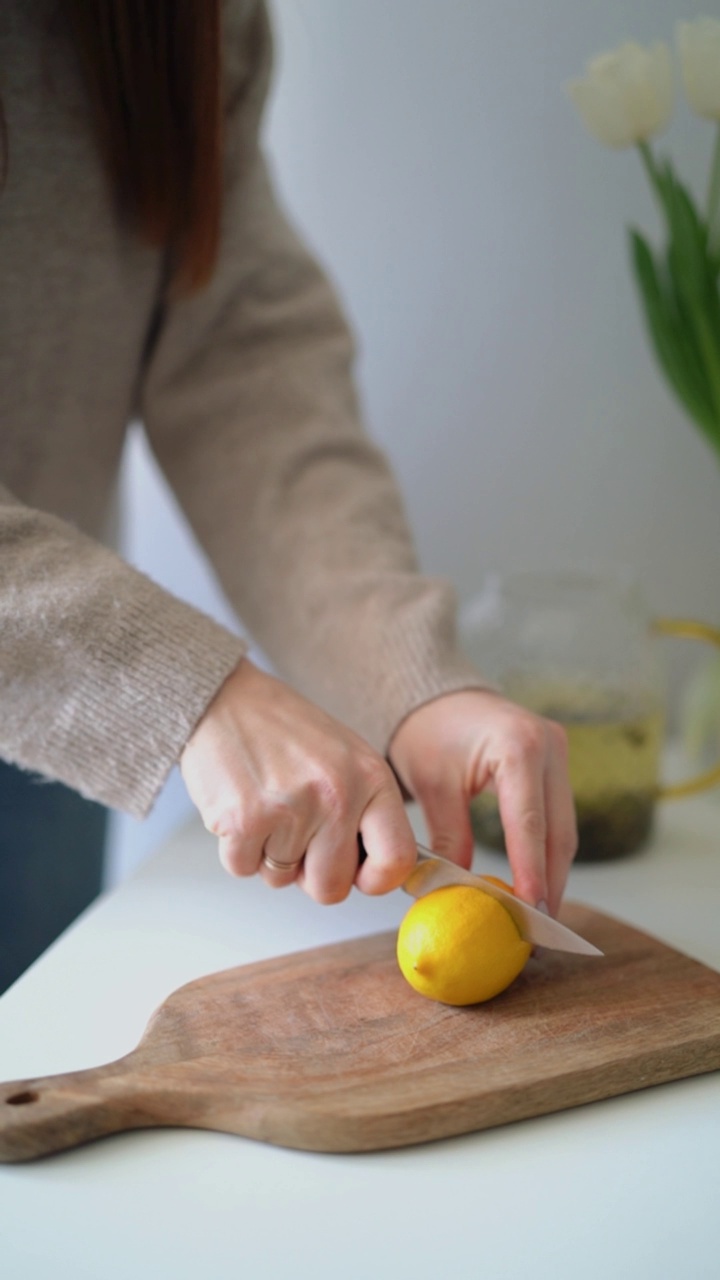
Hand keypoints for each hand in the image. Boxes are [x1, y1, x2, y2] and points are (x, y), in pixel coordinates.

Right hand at [180, 659, 416, 902]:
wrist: (223, 698)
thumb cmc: (283, 730)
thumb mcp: (347, 758)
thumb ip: (366, 812)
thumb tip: (375, 873)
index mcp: (371, 777)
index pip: (396, 859)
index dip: (375, 879)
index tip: (359, 875)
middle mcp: (336, 794)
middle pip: (331, 887)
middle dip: (308, 874)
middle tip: (296, 837)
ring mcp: (290, 809)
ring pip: (280, 880)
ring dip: (268, 854)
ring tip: (266, 805)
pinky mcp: (244, 820)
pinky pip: (243, 868)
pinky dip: (237, 848)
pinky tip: (241, 807)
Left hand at [388, 690, 576, 915]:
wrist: (437, 696)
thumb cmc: (428, 731)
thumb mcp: (432, 786)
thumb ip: (449, 838)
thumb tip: (458, 891)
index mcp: (518, 746)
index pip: (529, 823)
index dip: (531, 872)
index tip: (530, 911)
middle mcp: (549, 746)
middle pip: (558, 830)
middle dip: (550, 883)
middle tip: (538, 930)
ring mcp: (559, 752)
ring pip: (565, 828)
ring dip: (554, 873)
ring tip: (539, 917)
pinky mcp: (557, 763)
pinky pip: (558, 817)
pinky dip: (548, 852)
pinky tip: (539, 884)